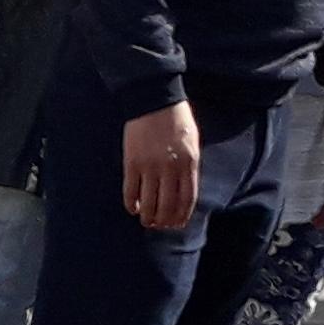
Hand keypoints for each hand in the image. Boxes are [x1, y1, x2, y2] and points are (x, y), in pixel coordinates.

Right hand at [121, 99, 201, 230]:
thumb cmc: (176, 119)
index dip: (181, 216)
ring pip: (149, 203)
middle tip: (159, 225)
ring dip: (148, 217)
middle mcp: (170, 167)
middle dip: (164, 221)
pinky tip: (134, 208)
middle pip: (167, 205)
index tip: (176, 224)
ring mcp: (150, 166)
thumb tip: (183, 192)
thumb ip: (189, 166)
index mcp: (188, 161)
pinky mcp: (132, 163)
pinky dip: (132, 205)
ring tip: (146, 220)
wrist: (155, 99)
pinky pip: (131, 192)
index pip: (187, 198)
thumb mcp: (192, 142)